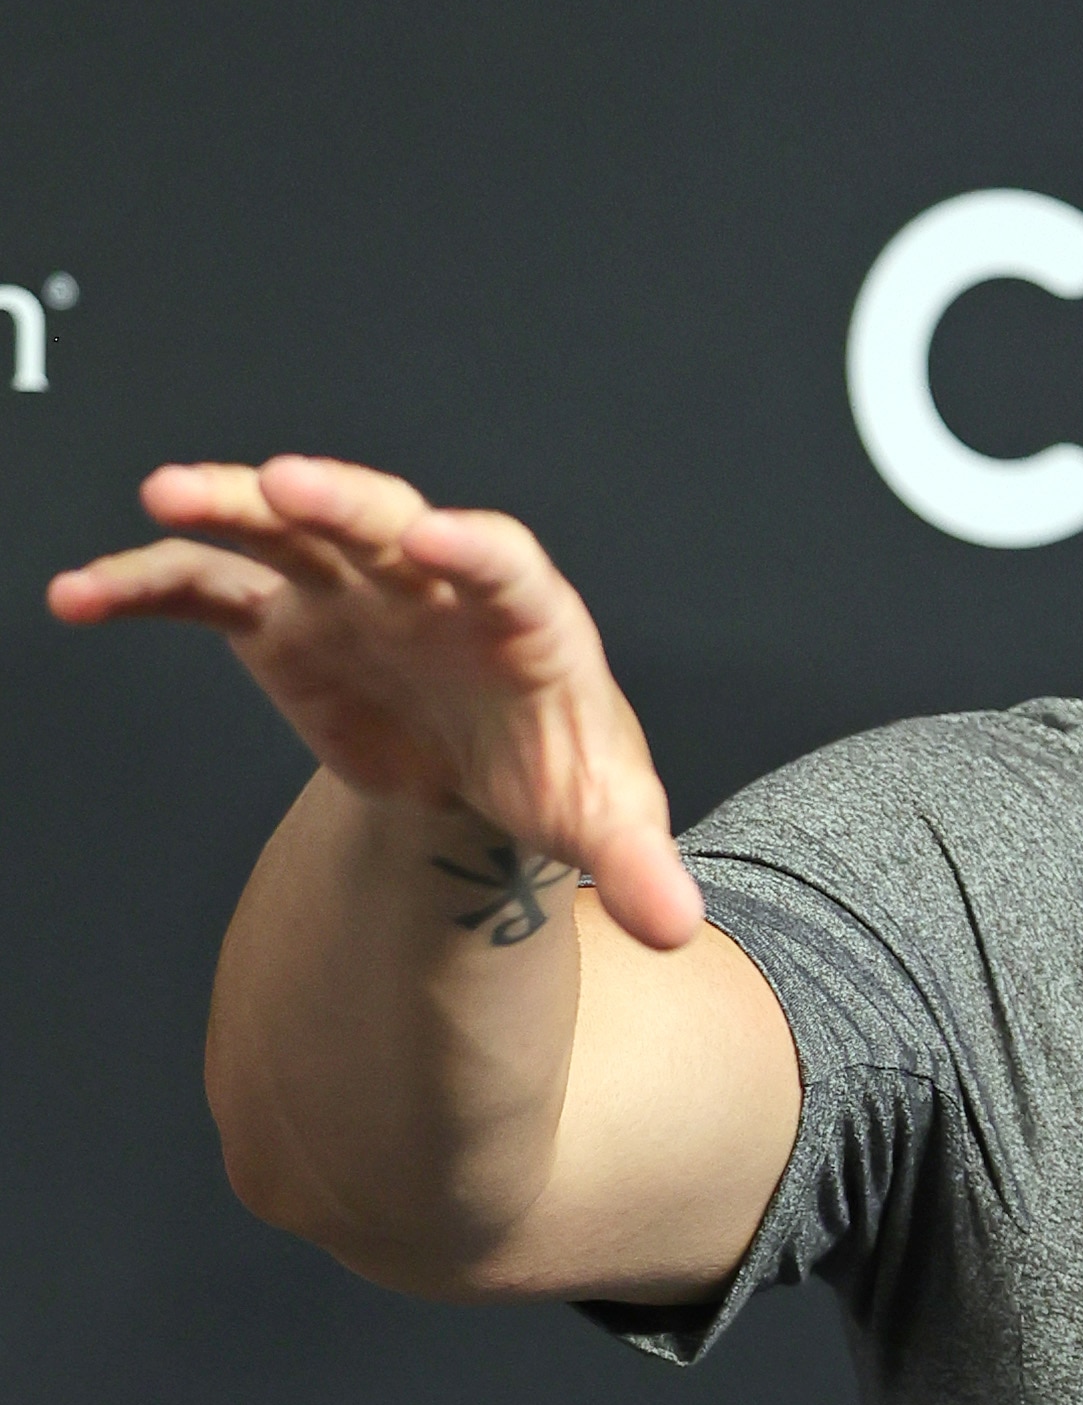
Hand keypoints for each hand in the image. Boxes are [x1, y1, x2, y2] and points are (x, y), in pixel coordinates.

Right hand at [46, 456, 703, 948]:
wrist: (493, 764)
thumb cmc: (557, 769)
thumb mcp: (603, 818)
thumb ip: (638, 865)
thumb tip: (678, 923)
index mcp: (524, 621)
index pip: (508, 567)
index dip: (477, 550)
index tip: (441, 537)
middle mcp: (434, 584)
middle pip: (388, 522)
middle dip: (341, 501)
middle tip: (286, 481)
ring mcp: (355, 591)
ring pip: (289, 531)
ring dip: (230, 508)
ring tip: (164, 498)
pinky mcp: (287, 620)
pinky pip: (211, 590)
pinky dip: (149, 586)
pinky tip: (83, 596)